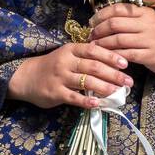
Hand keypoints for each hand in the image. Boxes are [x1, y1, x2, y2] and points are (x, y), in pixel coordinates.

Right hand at [7, 42, 132, 109]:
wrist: (26, 76)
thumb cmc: (52, 65)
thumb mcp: (67, 55)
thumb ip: (85, 57)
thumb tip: (111, 63)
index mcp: (70, 50)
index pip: (94, 50)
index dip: (110, 56)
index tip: (125, 64)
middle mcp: (66, 62)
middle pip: (93, 66)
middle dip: (113, 74)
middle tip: (128, 81)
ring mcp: (60, 77)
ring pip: (86, 82)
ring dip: (105, 87)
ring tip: (118, 92)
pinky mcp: (55, 93)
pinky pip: (74, 98)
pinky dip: (87, 101)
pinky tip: (98, 104)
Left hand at [89, 2, 154, 78]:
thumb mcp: (149, 22)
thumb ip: (131, 20)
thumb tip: (103, 21)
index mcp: (144, 12)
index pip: (117, 9)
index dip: (101, 15)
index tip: (91, 23)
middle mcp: (147, 23)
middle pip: (115, 23)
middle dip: (99, 30)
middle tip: (91, 36)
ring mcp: (149, 40)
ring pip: (118, 40)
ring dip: (103, 44)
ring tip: (95, 47)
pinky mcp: (151, 55)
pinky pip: (127, 54)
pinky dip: (114, 56)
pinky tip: (107, 58)